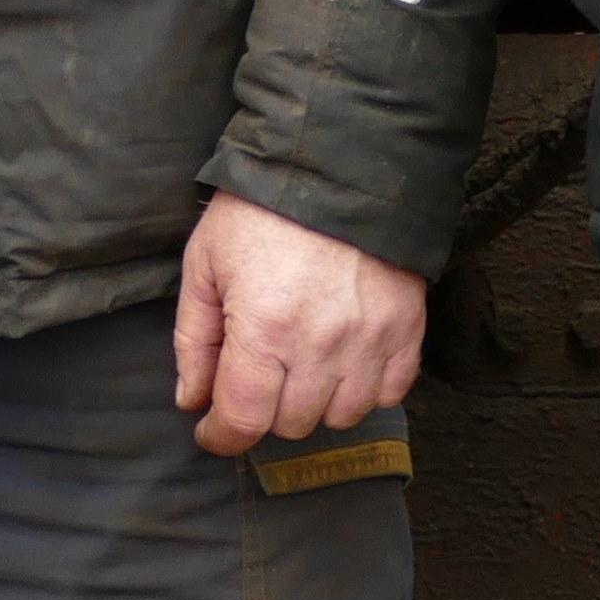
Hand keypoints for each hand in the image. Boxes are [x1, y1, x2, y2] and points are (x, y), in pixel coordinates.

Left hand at [170, 193, 429, 458]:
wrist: (336, 164)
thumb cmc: (259, 211)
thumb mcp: (204, 264)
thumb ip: (193, 339)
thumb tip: (192, 401)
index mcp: (263, 329)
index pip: (244, 420)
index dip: (221, 436)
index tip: (212, 430)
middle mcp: (321, 345)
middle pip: (291, 424)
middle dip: (263, 410)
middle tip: (255, 377)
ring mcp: (370, 340)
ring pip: (341, 416)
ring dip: (314, 404)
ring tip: (299, 367)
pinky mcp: (407, 329)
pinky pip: (390, 393)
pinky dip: (365, 390)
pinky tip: (343, 362)